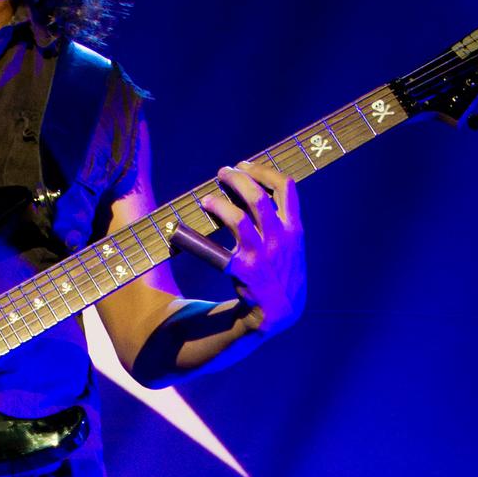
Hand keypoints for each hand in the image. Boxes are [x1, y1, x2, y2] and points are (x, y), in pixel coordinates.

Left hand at [198, 158, 305, 333]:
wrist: (280, 311)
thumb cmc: (281, 271)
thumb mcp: (291, 245)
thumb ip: (279, 220)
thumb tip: (252, 190)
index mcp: (295, 228)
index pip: (285, 186)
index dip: (262, 170)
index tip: (245, 166)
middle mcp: (280, 238)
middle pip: (257, 196)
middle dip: (236, 179)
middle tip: (222, 173)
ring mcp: (262, 255)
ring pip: (237, 219)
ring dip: (218, 204)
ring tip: (207, 200)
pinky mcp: (243, 271)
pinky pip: (215, 250)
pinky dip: (196, 239)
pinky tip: (183, 233)